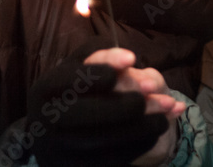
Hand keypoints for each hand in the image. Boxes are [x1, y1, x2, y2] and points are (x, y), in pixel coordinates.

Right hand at [27, 47, 168, 165]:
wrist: (56, 133)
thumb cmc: (74, 90)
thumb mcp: (78, 66)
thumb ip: (99, 55)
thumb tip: (128, 60)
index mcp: (43, 90)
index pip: (70, 78)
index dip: (102, 67)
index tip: (133, 58)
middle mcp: (45, 122)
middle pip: (88, 114)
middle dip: (127, 102)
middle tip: (154, 90)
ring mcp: (60, 150)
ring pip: (105, 140)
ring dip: (143, 124)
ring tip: (169, 107)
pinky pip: (114, 158)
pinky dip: (140, 141)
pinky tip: (159, 125)